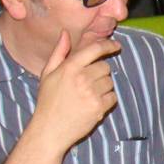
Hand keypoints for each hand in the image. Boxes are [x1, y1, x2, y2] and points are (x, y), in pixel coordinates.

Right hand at [33, 30, 120, 152]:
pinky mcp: (99, 108)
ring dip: (103, 87)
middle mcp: (82, 78)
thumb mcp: (47, 74)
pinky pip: (113, 97)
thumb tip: (65, 33)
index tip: (116, 45)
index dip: (108, 45)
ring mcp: (92, 93)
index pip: (95, 49)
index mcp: (69, 67)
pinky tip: (93, 104)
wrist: (50, 130)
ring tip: (88, 95)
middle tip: (88, 83)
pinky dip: (107, 100)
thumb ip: (59, 52)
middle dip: (100, 73)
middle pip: (105, 67)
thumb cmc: (48, 101)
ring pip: (110, 82)